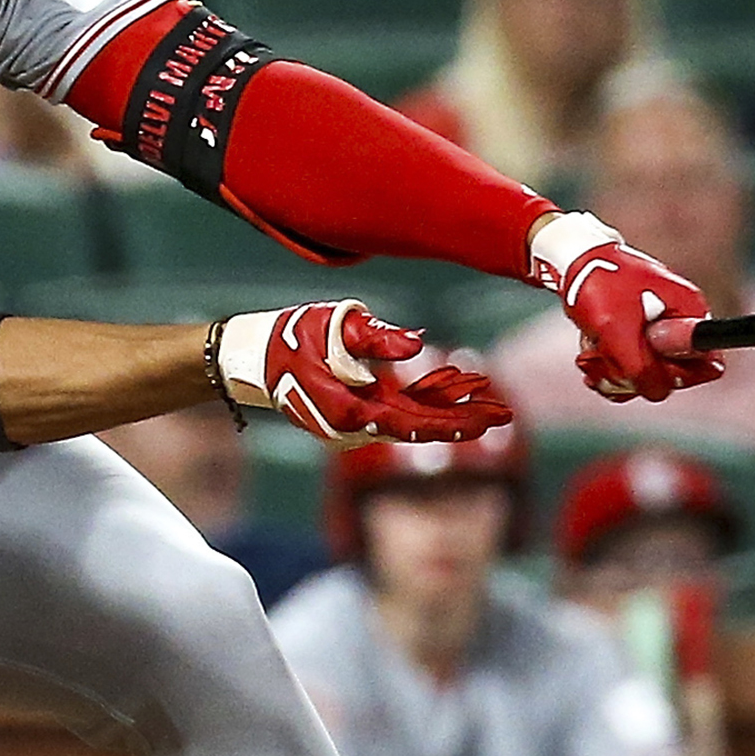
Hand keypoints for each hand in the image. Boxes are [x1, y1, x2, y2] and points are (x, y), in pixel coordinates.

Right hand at [213, 300, 515, 445]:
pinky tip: (450, 380)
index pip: (412, 423)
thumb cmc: (287, 340)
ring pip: (410, 415)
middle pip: (419, 425)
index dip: (451, 421)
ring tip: (484, 390)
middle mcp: (356, 426)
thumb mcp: (330, 329)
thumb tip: (414, 345)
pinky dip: (422, 394)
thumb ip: (373, 338)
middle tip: (505, 413)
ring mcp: (355, 422)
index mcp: (351, 412)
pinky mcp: (354, 409)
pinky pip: (396, 406)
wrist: (248, 360)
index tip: (486, 419)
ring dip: (445, 404)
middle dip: (461, 418)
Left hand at [525, 211, 722, 403]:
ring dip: (613, 373)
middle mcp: (681, 321)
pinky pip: (629, 368)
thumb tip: (657, 392)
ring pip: (645, 375)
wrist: (569, 259)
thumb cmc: (598, 284)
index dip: (676, 376)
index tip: (645, 366)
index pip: (707, 365)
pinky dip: (607, 367)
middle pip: (671, 376)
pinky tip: (588, 353)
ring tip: (589, 355)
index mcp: (689, 312)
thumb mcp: (617, 331)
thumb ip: (640, 368)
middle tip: (603, 359)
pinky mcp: (636, 334)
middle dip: (633, 376)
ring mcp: (658, 329)